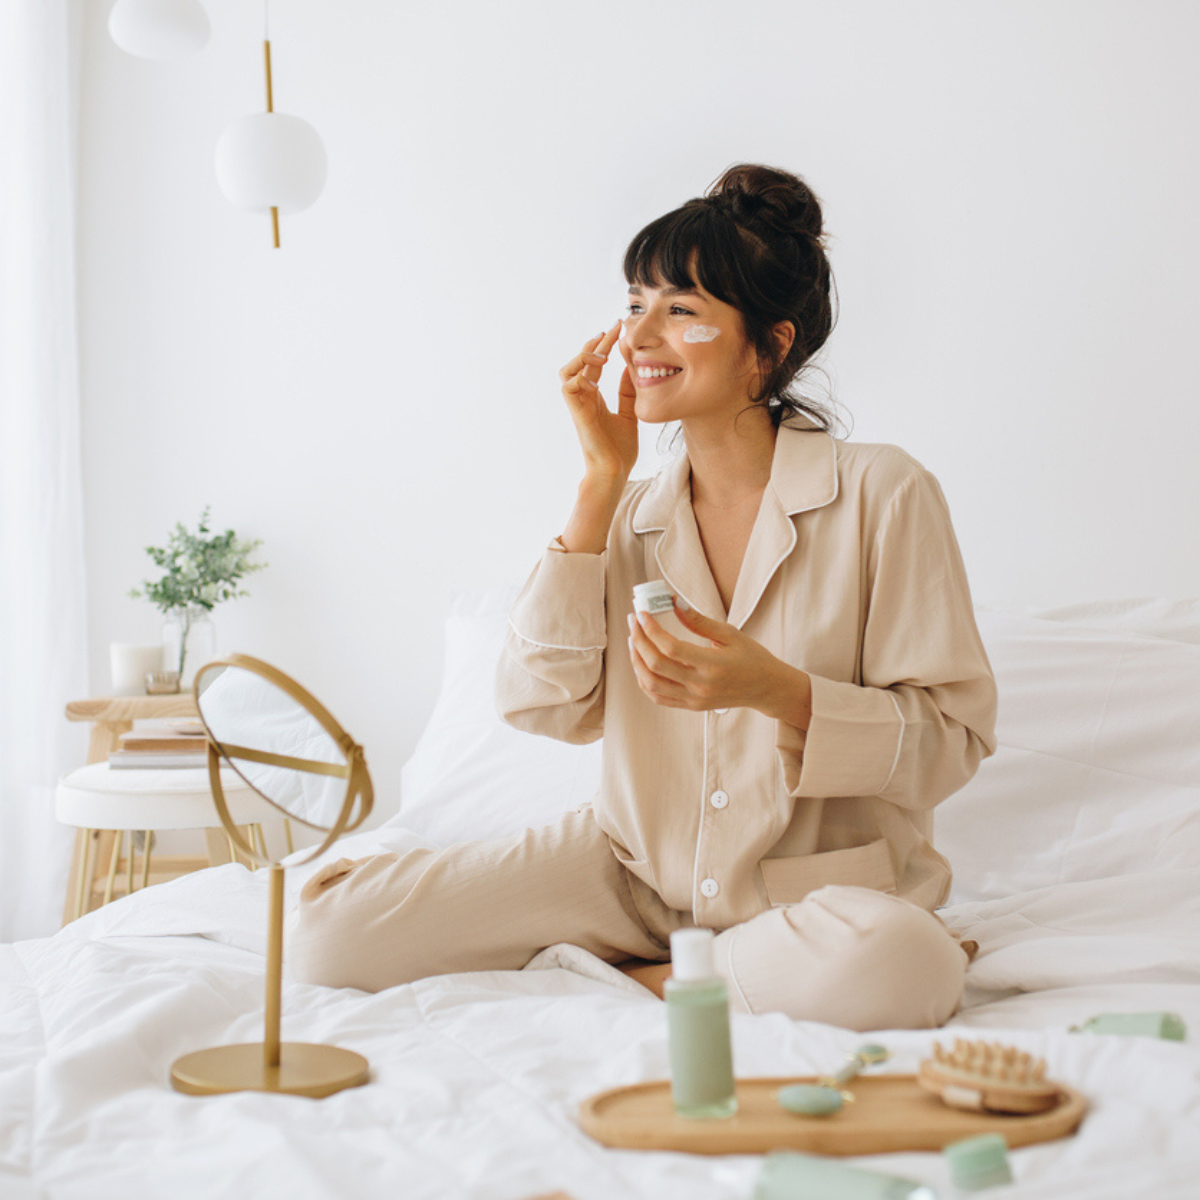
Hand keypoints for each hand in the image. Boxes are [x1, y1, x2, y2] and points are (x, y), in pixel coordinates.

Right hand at [559, 321, 637, 481]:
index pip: (594, 363)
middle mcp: (583, 397)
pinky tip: (596, 376)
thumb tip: (630, 368)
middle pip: (580, 361)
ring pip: (566, 371)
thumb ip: (627, 392)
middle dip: (595, 342)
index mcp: (594, 396)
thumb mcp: (630, 413)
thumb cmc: (620, 448)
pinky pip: (568, 387)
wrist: (615, 470)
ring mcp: (578, 405)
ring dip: (582, 357)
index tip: (619, 328)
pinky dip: (579, 376)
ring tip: (602, 354)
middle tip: (613, 329)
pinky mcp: (577, 413)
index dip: (604, 344)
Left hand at [627, 601, 812, 727]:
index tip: (642, 613)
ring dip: (636, 660)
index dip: (651, 629)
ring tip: (635, 640)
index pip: (671, 647)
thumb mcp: (730, 634)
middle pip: (655, 665)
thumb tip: (673, 602)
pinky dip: (644, 680)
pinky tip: (642, 662)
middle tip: (633, 621)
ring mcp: (694, 699)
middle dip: (638, 640)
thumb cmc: (752, 658)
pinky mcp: (691, 706)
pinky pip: (658, 696)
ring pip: (651, 684)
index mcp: (712, 665)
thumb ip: (699, 621)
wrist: (766, 688)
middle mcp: (700, 685)